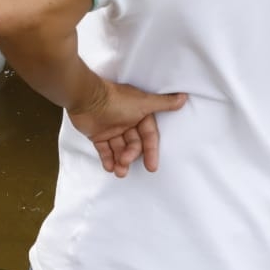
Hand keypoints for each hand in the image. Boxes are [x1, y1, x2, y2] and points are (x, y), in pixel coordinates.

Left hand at [67, 79, 187, 176]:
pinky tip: (108, 167)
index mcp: (138, 114)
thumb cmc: (116, 100)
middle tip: (125, 163)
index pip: (148, 136)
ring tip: (118, 171)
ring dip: (120, 161)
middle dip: (131, 156)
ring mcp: (111, 129)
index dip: (150, 150)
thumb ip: (163, 103)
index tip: (151, 167)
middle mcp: (126, 122)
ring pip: (119, 149)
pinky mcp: (97, 134)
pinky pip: (104, 150)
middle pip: (133, 144)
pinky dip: (107, 159)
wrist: (86, 98)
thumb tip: (183, 98)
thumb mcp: (143, 103)